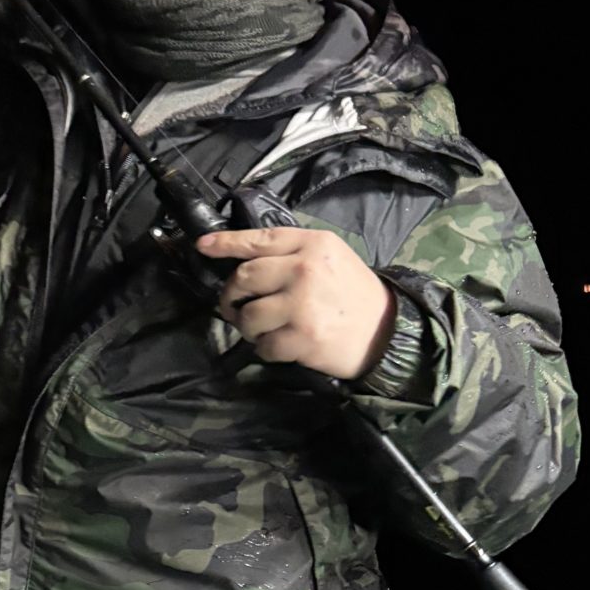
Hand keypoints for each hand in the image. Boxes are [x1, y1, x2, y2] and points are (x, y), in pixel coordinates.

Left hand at [197, 227, 395, 379]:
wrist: (387, 331)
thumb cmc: (352, 294)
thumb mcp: (330, 258)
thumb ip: (292, 254)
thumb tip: (245, 261)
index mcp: (312, 244)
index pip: (258, 239)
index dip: (225, 243)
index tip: (202, 246)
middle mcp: (304, 269)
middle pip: (244, 277)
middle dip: (231, 296)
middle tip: (234, 308)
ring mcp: (302, 304)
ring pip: (248, 315)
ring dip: (247, 327)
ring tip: (262, 330)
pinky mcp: (302, 337)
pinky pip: (263, 345)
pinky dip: (265, 350)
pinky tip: (280, 346)